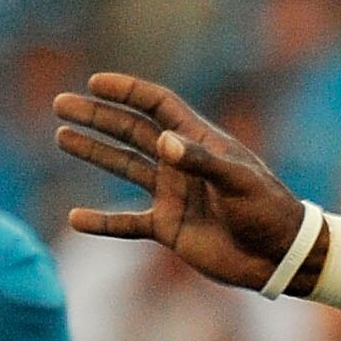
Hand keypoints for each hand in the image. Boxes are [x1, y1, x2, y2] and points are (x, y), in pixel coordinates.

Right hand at [53, 73, 309, 292]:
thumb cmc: (268, 212)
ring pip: (124, 167)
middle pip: (132, 131)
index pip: (158, 106)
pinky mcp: (170, 227)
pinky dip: (104, 222)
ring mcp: (173, 195)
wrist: (279, 257)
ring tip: (62, 137)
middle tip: (61, 104)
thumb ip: (201, 161)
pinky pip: (128, 223)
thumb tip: (164, 142)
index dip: (128, 91)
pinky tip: (76, 219)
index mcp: (200, 142)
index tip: (96, 82)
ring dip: (95, 152)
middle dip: (98, 117)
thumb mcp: (239, 182)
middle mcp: (181, 163)